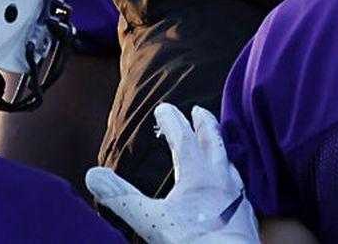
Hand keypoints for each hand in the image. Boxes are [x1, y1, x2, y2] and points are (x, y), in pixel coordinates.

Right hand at [85, 104, 258, 243]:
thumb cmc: (192, 241)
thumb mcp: (150, 219)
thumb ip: (121, 197)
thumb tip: (93, 174)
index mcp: (197, 174)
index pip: (184, 138)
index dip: (172, 121)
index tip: (164, 108)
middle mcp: (221, 178)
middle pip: (214, 142)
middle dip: (205, 124)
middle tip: (199, 110)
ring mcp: (236, 195)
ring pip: (229, 162)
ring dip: (220, 149)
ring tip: (216, 145)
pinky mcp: (245, 214)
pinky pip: (238, 187)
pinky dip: (231, 178)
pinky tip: (230, 188)